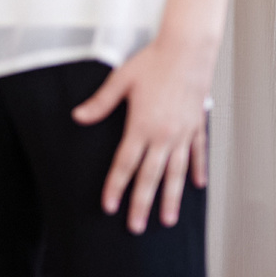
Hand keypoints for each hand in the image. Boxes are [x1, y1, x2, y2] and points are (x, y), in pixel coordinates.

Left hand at [70, 33, 218, 233]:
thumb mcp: (121, 81)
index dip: (115, 187)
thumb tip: (78, 117)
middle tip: (136, 227)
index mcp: (142, 126)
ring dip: (171, 198)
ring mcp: (183, 132)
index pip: (125, 164)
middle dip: (141, 204)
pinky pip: (197, 153)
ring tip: (167, 220)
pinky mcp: (196, 125)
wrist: (187, 49)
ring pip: (176, 173)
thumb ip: (100, 103)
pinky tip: (197, 186)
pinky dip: (196, 170)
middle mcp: (164, 135)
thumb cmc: (154, 62)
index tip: (109, 206)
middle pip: (150, 177)